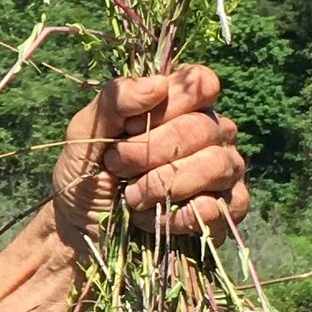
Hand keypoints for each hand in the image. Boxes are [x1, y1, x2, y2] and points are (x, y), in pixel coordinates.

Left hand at [51, 66, 248, 258]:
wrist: (83, 227)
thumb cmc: (88, 172)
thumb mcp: (86, 131)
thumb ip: (115, 100)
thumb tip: (158, 85)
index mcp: (183, 105)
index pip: (201, 84)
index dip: (166, 106)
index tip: (128, 127)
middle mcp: (212, 132)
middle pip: (202, 128)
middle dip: (150, 152)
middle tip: (117, 166)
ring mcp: (225, 171)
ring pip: (216, 165)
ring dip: (164, 184)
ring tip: (132, 197)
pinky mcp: (228, 210)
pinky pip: (219, 207)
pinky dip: (178, 216)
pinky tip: (152, 217)